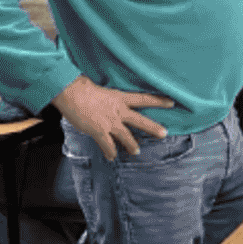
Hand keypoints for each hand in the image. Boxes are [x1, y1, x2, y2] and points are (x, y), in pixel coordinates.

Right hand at [51, 75, 174, 160]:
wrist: (71, 93)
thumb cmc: (81, 87)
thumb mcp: (100, 88)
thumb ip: (105, 95)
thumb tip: (103, 95)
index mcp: (120, 97)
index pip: (144, 98)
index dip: (158, 101)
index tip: (171, 103)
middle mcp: (118, 111)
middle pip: (140, 120)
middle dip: (153, 128)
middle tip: (164, 133)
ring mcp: (110, 123)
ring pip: (126, 137)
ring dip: (132, 145)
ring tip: (136, 151)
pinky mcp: (99, 132)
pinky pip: (108, 146)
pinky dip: (110, 152)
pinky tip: (111, 156)